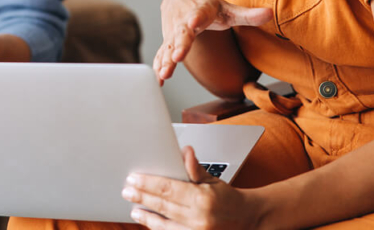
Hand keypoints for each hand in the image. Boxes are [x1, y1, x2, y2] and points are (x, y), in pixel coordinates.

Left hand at [123, 146, 261, 229]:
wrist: (247, 220)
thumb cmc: (228, 198)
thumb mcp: (213, 179)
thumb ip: (195, 168)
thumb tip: (185, 151)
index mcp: (203, 199)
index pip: (168, 189)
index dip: (148, 183)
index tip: (133, 178)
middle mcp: (199, 218)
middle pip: (163, 206)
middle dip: (142, 197)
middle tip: (127, 190)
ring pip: (164, 225)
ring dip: (147, 216)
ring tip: (134, 209)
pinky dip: (159, 227)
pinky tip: (149, 221)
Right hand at [155, 0, 269, 83]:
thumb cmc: (207, 6)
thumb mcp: (228, 9)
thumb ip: (248, 14)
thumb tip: (270, 13)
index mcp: (200, 10)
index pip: (198, 14)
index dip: (196, 18)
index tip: (193, 23)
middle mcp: (183, 21)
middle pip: (181, 33)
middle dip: (178, 45)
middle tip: (176, 57)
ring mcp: (173, 32)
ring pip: (168, 46)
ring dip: (166, 60)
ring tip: (164, 74)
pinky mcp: (167, 41)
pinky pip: (162, 53)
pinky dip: (159, 64)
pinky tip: (158, 79)